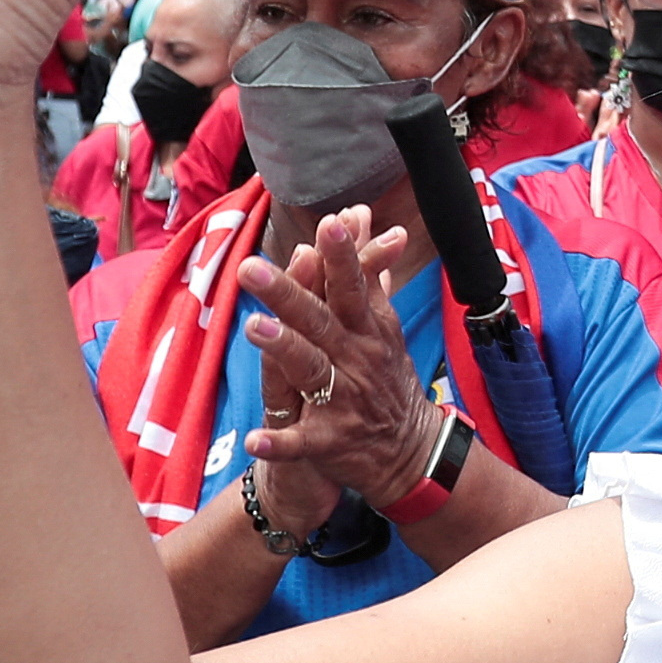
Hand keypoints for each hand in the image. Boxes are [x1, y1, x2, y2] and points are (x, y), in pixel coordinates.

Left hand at [236, 208, 442, 498]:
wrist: (409, 449)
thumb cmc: (386, 377)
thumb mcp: (382, 322)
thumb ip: (366, 268)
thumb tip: (357, 214)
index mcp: (366, 328)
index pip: (350, 284)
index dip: (341, 255)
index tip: (329, 221)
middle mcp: (355, 358)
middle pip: (319, 319)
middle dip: (287, 293)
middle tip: (252, 267)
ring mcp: (343, 399)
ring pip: (310, 369)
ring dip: (283, 348)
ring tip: (255, 327)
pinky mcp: (329, 440)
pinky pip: (301, 442)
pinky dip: (280, 442)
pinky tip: (257, 440)